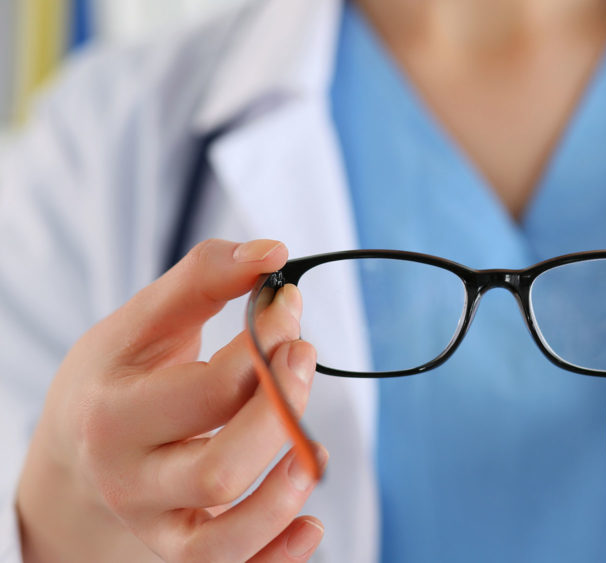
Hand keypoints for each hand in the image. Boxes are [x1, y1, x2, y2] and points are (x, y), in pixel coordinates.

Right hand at [17, 239, 325, 561]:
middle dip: (283, 412)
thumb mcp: (141, 322)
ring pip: (224, 538)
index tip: (290, 304)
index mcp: (116, 413)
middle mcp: (131, 478)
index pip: (212, 388)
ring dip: (286, 491)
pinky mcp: (183, 552)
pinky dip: (277, 556)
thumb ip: (203, 279)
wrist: (74, 449)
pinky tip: (312, 524)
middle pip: (221, 469)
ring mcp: (156, 523)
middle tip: (305, 356)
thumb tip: (272, 251)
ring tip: (318, 448)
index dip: (269, 343)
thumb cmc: (119, 377)